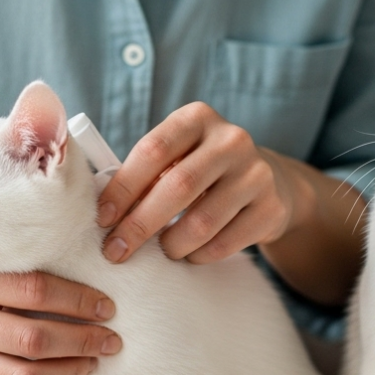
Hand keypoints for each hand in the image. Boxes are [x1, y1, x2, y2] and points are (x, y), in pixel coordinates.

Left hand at [98, 102, 310, 263]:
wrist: (269, 182)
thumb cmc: (202, 171)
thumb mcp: (176, 157)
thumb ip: (144, 173)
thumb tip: (104, 214)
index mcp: (197, 118)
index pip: (152, 150)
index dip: (123, 188)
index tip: (102, 219)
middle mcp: (231, 139)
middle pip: (177, 187)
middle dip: (139, 225)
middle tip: (116, 251)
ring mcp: (256, 173)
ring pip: (202, 221)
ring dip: (171, 245)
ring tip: (161, 253)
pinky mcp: (272, 207)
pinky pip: (225, 243)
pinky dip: (199, 256)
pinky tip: (190, 255)